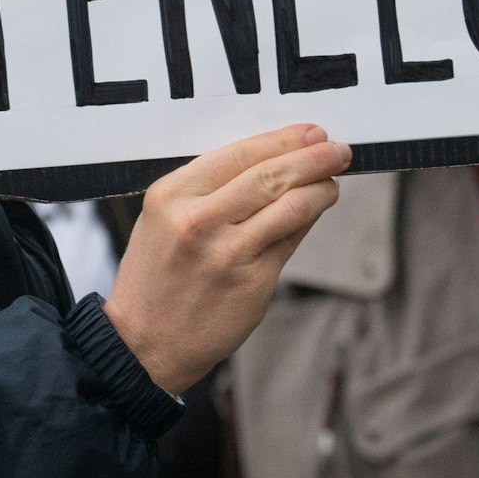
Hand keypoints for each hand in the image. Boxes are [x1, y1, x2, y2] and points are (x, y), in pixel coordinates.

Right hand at [104, 124, 349, 393]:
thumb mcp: (164, 220)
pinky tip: (317, 209)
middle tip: (336, 149)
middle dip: (311, 158)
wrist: (142, 345)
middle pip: (269, 175)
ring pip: (290, 205)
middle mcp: (198, 220)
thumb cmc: (156, 277)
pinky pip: (290, 240)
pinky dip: (309, 219)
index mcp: (171, 195)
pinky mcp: (251, 282)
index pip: (239, 154)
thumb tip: (274, 161)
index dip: (281, 140)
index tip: (309, 132)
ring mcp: (227, 253)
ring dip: (320, 188)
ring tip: (333, 179)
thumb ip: (209, 191)